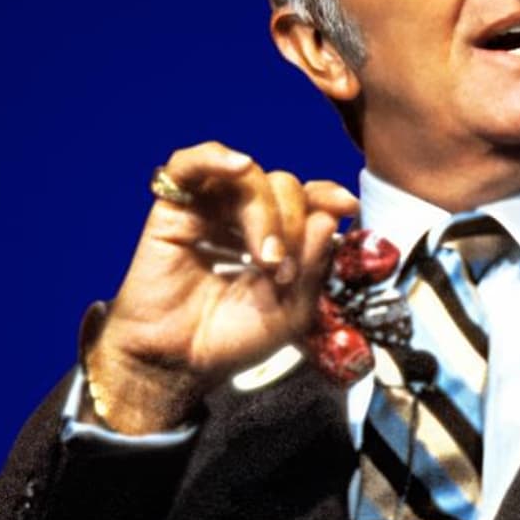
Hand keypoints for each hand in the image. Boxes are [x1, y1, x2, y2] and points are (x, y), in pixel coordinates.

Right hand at [84, 142, 358, 432]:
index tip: (346, 206)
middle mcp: (241, 218)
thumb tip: (329, 216)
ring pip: (247, 178)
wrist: (177, 363)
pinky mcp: (172, 209)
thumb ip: (314, 264)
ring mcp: (206, 210)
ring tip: (265, 258)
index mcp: (272, 237)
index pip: (304, 198)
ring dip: (265, 213)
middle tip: (282, 271)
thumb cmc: (230, 341)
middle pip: (281, 185)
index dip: (325, 194)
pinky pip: (189, 163)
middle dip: (293, 223)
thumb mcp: (292, 310)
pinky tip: (237, 166)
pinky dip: (215, 157)